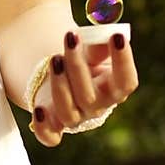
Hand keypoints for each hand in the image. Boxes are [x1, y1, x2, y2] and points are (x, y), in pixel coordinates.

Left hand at [30, 29, 138, 146]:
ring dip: (61, 87)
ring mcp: (74, 117)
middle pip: (91, 97)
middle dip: (79, 67)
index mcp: (113, 86)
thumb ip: (99, 39)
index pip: (126, 82)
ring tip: (54, 58)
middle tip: (70, 37)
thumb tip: (107, 27)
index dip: (124, 61)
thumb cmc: (78, 54)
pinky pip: (50, 137)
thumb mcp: (90, 45)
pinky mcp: (52, 124)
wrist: (52, 66)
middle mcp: (96, 106)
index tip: (116, 36)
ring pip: (69, 113)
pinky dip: (44, 127)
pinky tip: (39, 109)